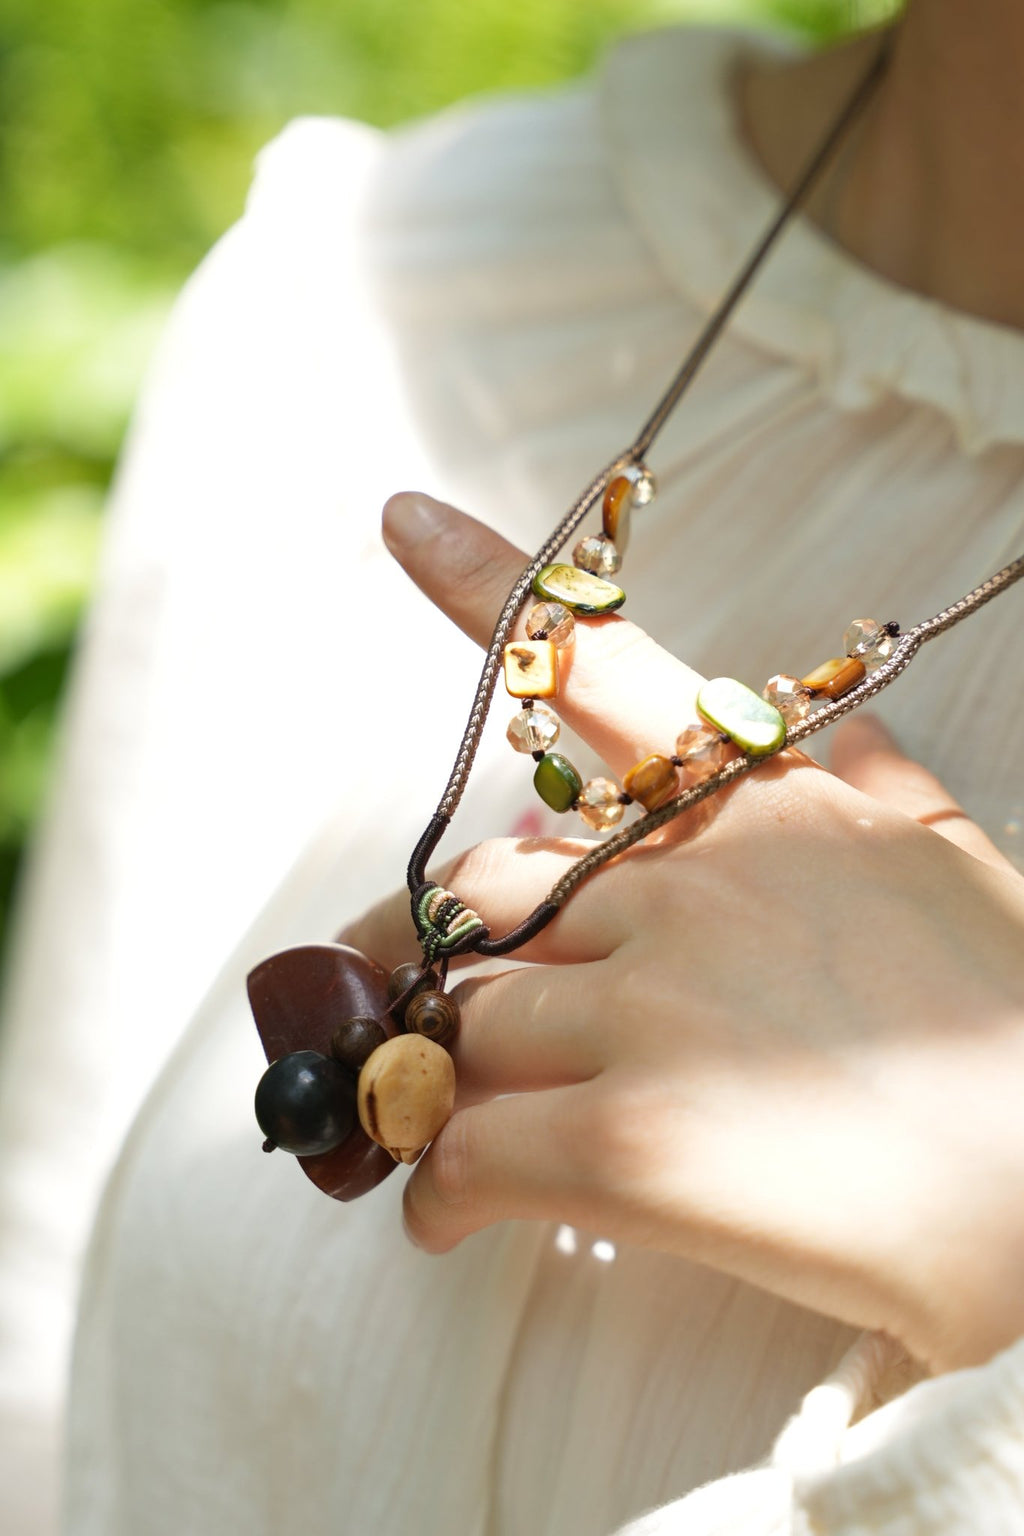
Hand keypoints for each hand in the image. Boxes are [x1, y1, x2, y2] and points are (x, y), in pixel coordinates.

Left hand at [342, 491, 1023, 1373]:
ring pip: (469, 1020)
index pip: (606, 674)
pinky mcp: (629, 1145)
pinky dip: (440, 1190)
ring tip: (473, 1133)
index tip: (405, 518)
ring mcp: (652, 1009)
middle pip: (490, 889)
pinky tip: (454, 1219)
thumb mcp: (975, 880)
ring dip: (455, 1083)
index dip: (491, 589)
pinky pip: (467, 1152)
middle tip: (440, 1010)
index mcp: (769, 813)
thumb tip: (853, 733)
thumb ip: (894, 797)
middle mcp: (691, 888)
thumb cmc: (1022, 1046)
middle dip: (455, 950)